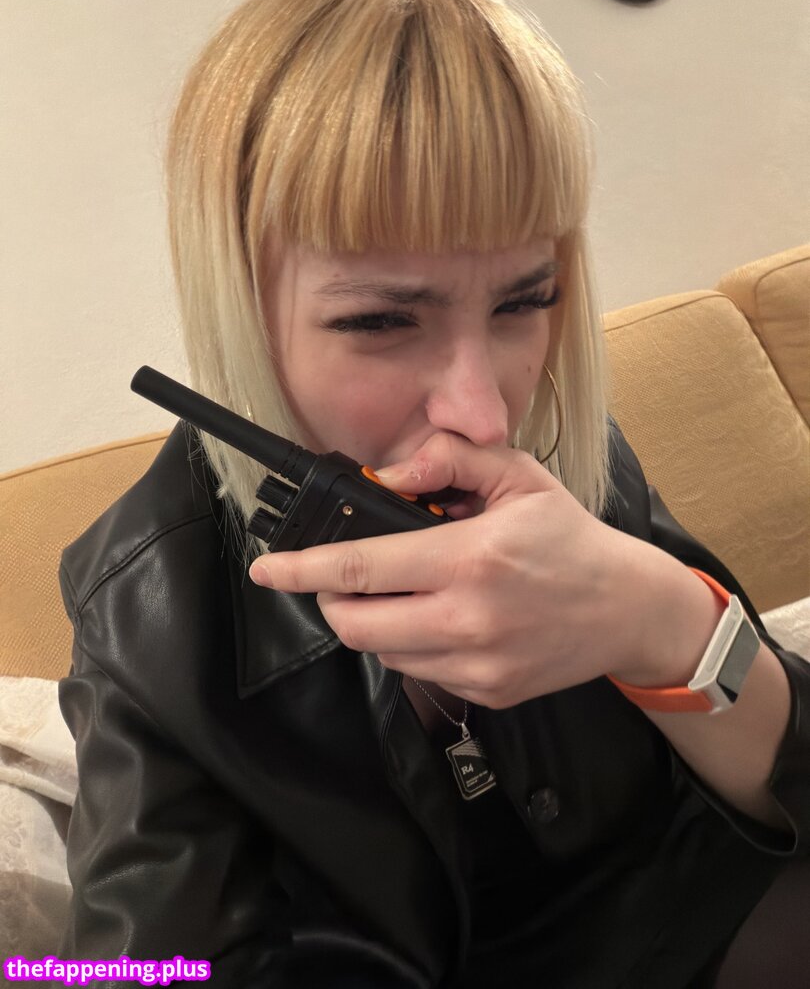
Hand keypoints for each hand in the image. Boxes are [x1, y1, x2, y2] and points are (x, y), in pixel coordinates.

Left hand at [249, 433, 714, 707]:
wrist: (627, 609)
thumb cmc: (568, 538)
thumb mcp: (517, 476)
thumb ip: (447, 459)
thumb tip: (386, 477)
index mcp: (471, 558)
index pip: (362, 567)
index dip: (302, 569)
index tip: (267, 568)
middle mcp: (469, 619)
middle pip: (355, 623)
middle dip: (331, 598)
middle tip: (343, 574)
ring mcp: (477, 664)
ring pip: (382, 651)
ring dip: (373, 620)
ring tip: (407, 589)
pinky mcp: (485, 693)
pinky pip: (417, 671)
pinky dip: (411, 644)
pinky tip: (441, 616)